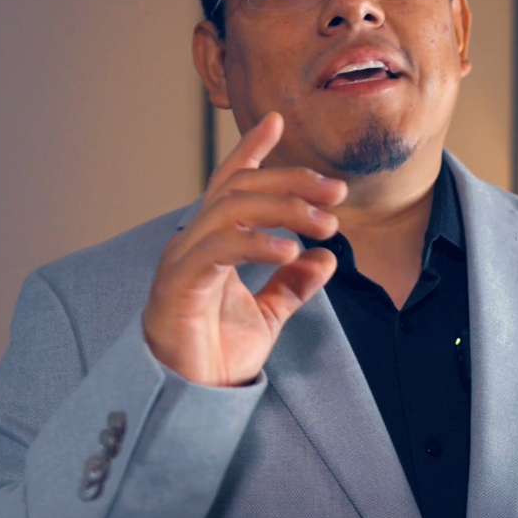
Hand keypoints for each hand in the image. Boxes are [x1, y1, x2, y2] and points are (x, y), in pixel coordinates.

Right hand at [143, 113, 345, 386]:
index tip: (277, 121)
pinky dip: (258, 242)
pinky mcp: (180, 282)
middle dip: (291, 182)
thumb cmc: (215, 354)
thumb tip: (326, 260)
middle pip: (241, 189)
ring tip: (326, 225)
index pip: (231, 184)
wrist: (187, 396)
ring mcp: (183, 258)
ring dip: (284, 210)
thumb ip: (292, 285)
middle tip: (337, 192)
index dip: (252, 151)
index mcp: (211, 242)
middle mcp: (194, 241)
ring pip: (232, 209)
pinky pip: (221, 248)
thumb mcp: (267, 315)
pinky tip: (292, 250)